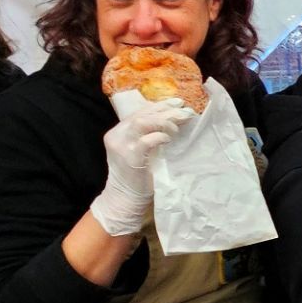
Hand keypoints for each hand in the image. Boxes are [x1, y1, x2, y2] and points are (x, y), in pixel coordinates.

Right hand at [90, 101, 191, 236]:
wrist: (125, 199)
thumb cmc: (137, 176)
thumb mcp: (140, 150)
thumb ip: (148, 134)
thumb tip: (173, 118)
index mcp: (118, 131)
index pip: (139, 112)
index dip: (160, 106)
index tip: (178, 103)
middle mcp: (117, 135)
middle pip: (141, 114)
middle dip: (165, 110)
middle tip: (185, 112)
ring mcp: (121, 146)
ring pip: (141, 122)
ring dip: (163, 121)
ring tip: (177, 127)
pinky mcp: (130, 157)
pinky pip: (146, 140)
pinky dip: (160, 136)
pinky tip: (169, 138)